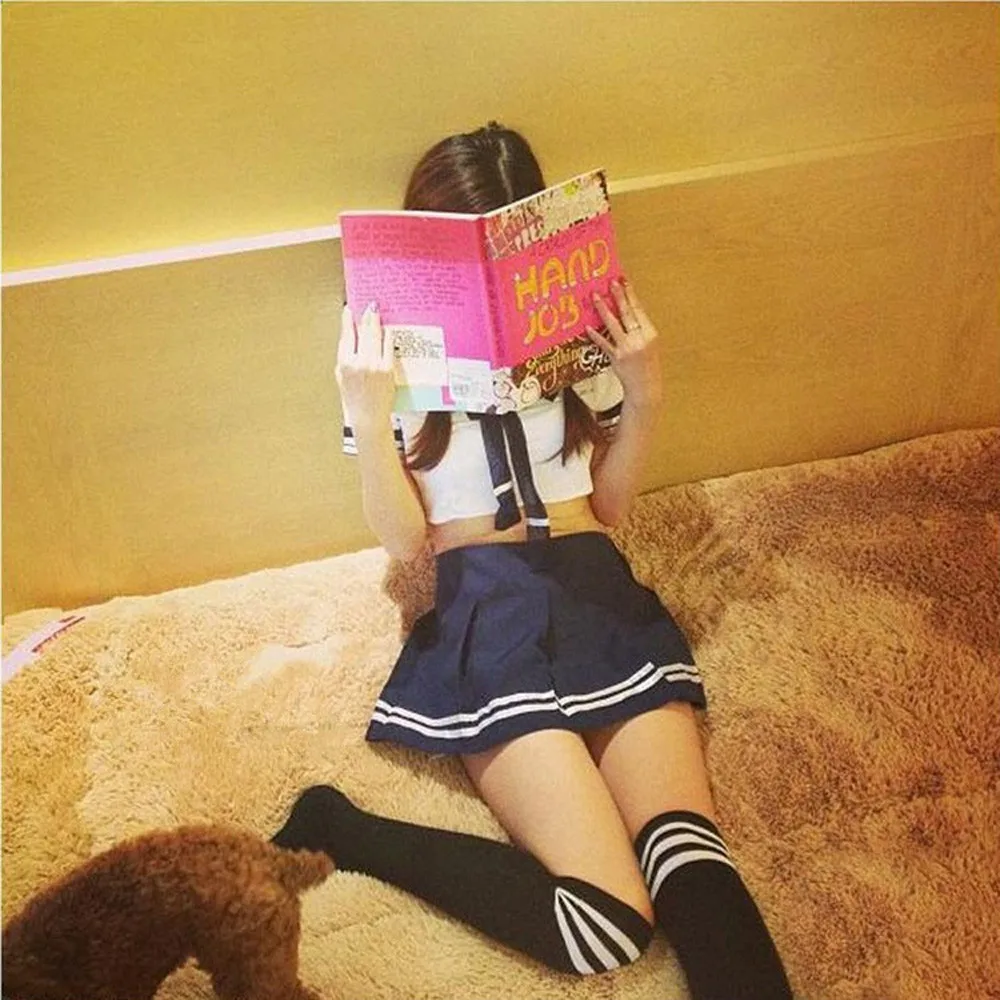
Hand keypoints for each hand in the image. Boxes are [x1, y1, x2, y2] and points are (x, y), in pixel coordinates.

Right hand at [336, 302, 395, 428]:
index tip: (349, 309)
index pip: (346, 335)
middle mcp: (359, 362)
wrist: (368, 417)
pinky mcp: (387, 369)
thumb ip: (345, 358)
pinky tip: (388, 329)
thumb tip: (349, 337)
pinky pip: (388, 347)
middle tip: (370, 306)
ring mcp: (374, 365)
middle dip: (366, 316)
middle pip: (362, 332)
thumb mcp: (341, 377)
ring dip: (376, 322)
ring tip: (376, 312)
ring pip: (375, 336)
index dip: (347, 320)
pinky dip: (387, 336)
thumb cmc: (354, 399)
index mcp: (344, 363)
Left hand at [586, 277, 662, 409]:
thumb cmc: (647, 364)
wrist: (646, 387)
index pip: (639, 310)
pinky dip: (596, 335)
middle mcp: (639, 340)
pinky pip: (604, 344)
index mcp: (650, 333)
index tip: (624, 281)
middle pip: (627, 314)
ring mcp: (627, 349)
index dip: (631, 294)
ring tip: (595, 297)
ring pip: (613, 325)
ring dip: (603, 310)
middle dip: (618, 296)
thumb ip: (639, 328)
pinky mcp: (616, 359)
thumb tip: (625, 307)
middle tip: (610, 282)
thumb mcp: (649, 343)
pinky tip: (588, 327)